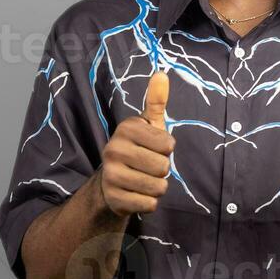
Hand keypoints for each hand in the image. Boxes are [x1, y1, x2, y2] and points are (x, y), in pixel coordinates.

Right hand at [98, 70, 174, 216]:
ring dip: (157, 187)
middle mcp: (113, 150)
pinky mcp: (113, 198)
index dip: (166, 149)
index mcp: (126, 129)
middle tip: (147, 166)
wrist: (112, 182)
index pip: (168, 145)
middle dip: (162, 170)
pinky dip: (149, 203)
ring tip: (144, 180)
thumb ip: (157, 101)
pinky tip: (138, 194)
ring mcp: (111, 175)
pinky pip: (149, 204)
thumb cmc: (139, 149)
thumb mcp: (149, 125)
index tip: (153, 148)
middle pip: (163, 167)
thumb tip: (162, 73)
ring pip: (158, 187)